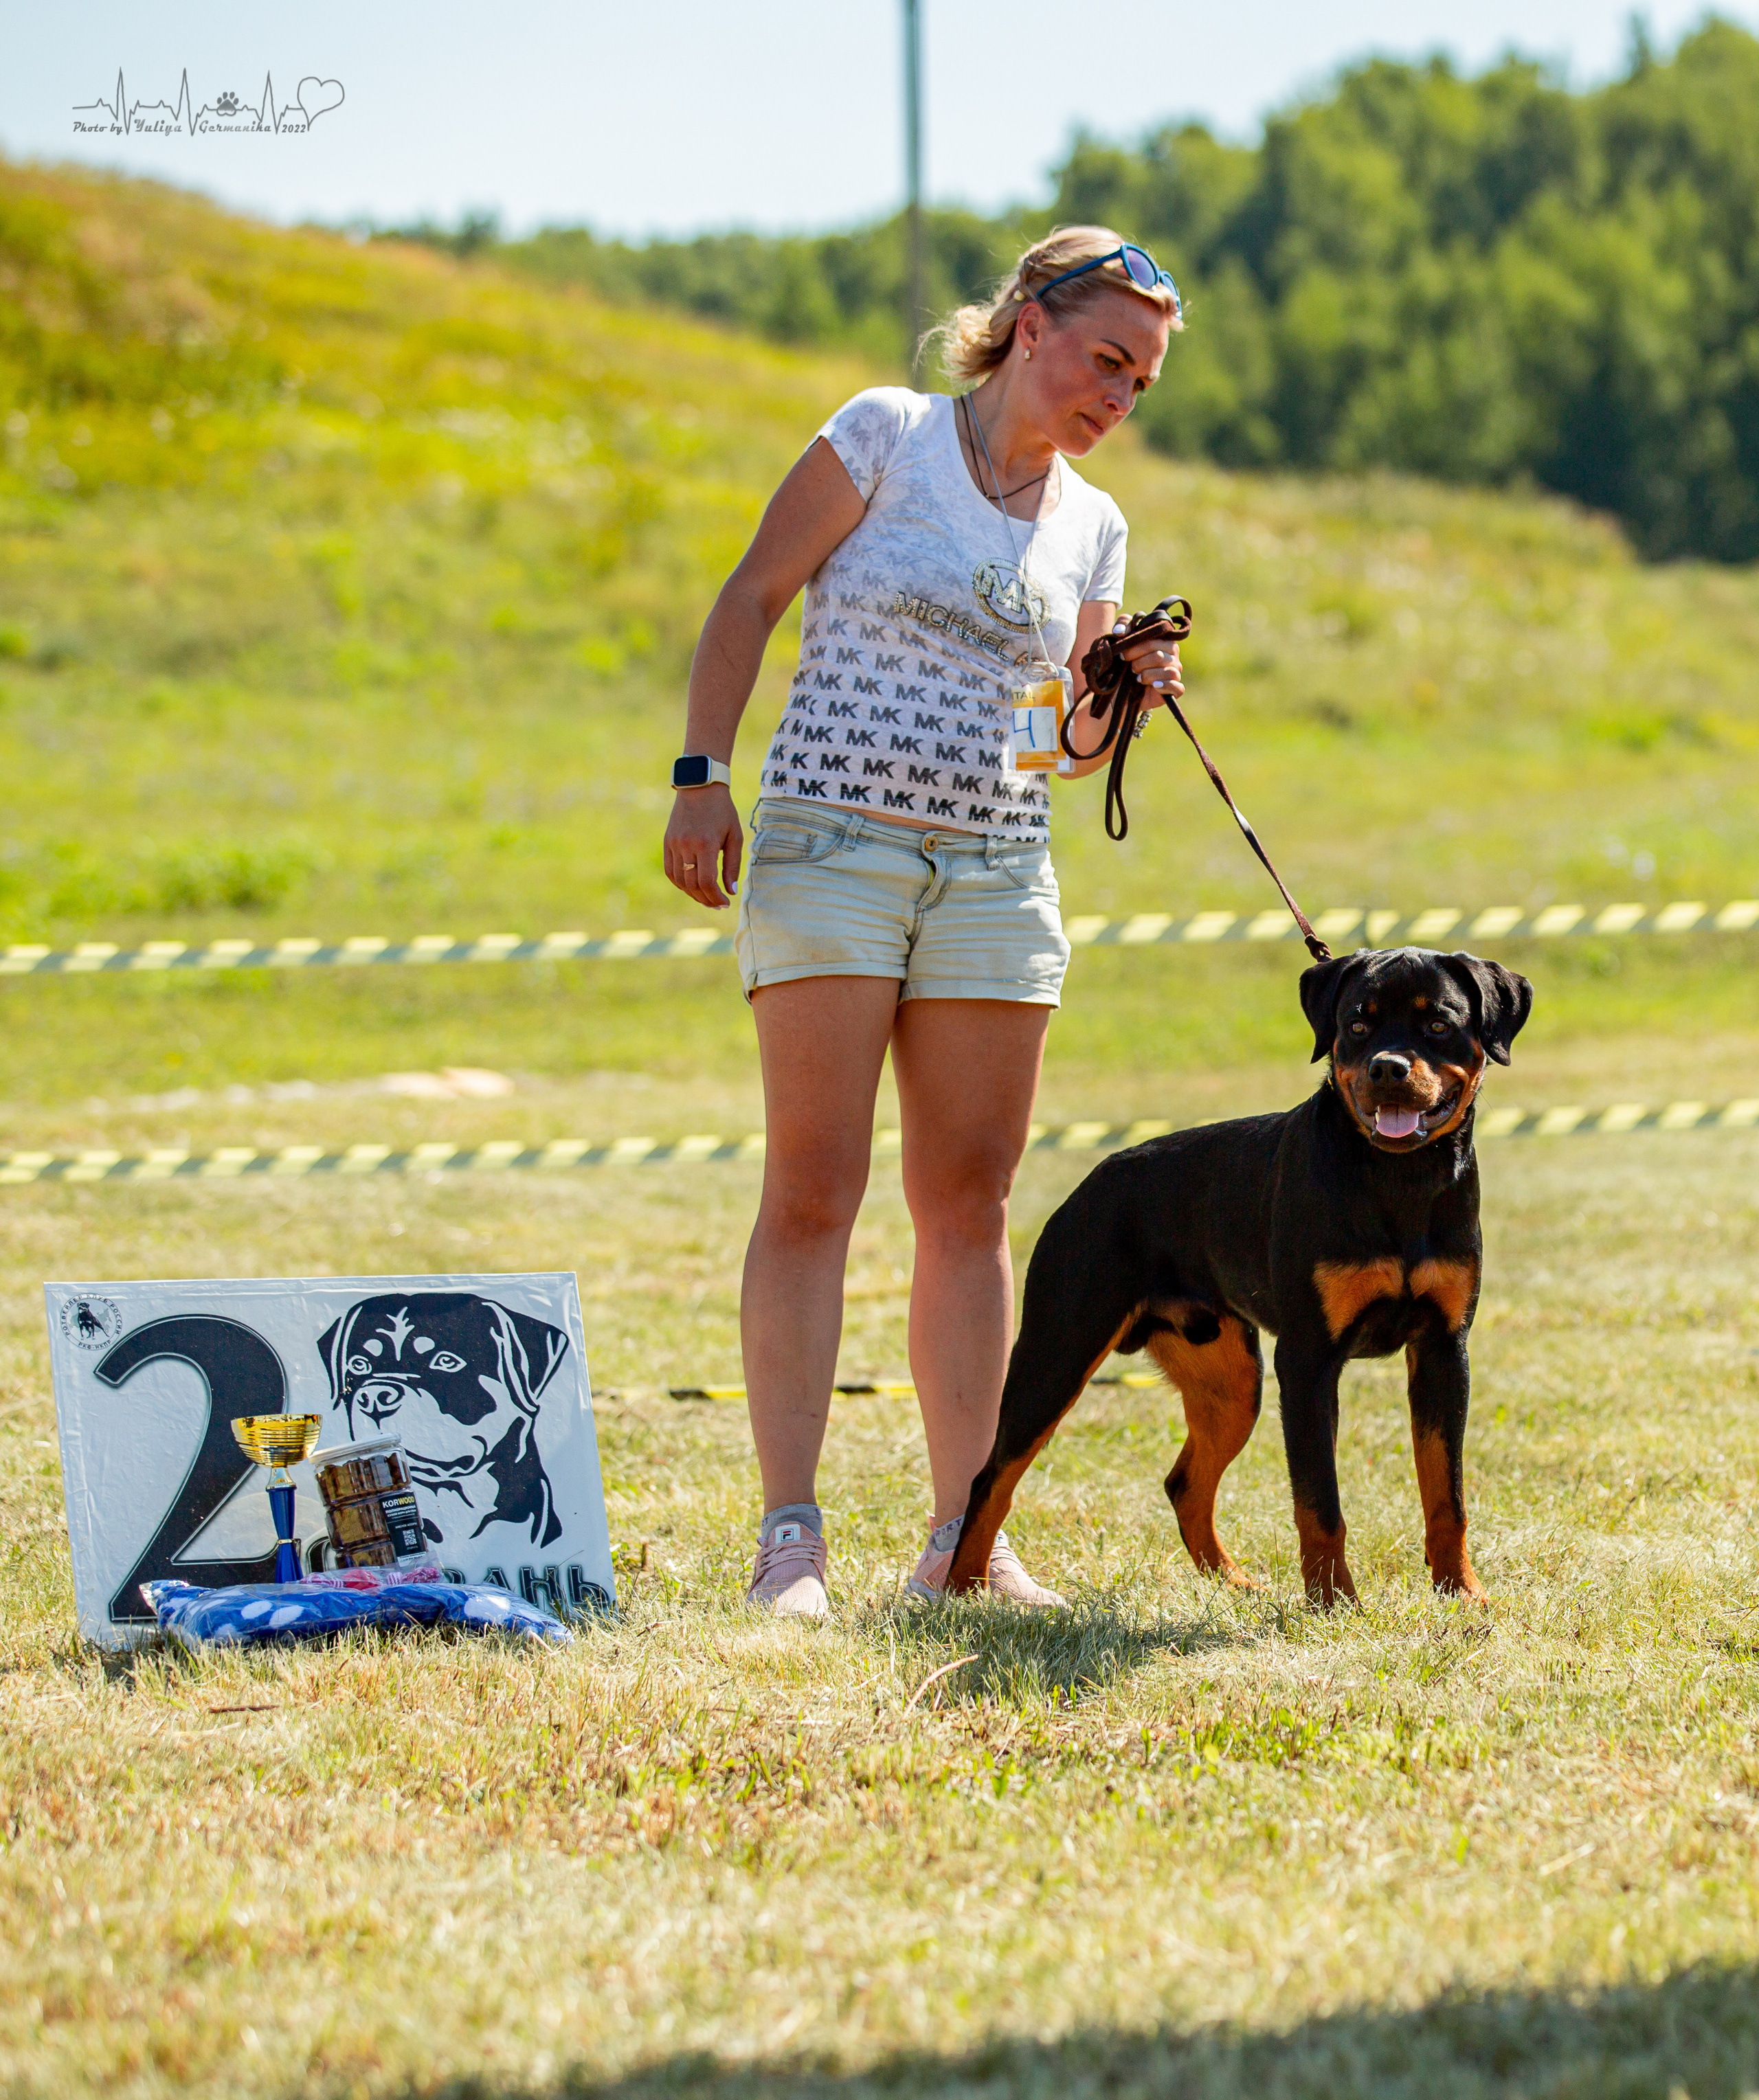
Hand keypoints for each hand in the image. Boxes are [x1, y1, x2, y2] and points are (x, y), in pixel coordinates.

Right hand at [664, 784, 741, 908]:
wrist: (699, 786)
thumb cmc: (722, 811)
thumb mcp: (735, 836)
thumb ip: (733, 865)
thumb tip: (731, 890)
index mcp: (705, 844)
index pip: (707, 882)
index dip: (716, 897)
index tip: (726, 903)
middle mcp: (686, 846)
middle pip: (692, 885)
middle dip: (706, 900)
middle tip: (717, 905)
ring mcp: (674, 844)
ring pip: (679, 881)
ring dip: (693, 894)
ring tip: (706, 898)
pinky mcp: (667, 842)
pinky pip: (670, 871)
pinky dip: (680, 883)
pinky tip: (691, 887)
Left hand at [1115, 616, 1182, 714]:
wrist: (1120, 691)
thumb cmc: (1124, 664)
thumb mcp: (1121, 641)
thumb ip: (1122, 626)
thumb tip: (1119, 632)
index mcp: (1163, 640)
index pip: (1155, 639)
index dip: (1137, 646)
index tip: (1123, 654)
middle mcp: (1172, 655)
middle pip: (1158, 655)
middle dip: (1139, 662)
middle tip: (1130, 668)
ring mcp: (1175, 672)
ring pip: (1168, 671)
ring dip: (1147, 675)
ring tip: (1137, 678)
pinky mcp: (1175, 690)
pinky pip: (1177, 686)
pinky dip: (1165, 686)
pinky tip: (1153, 685)